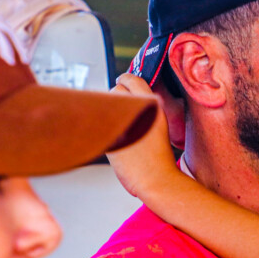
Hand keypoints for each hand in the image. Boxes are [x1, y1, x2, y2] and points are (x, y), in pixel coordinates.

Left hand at [107, 74, 180, 198]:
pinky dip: (103, 125)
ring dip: (108, 109)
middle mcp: (135, 110)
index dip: (125, 79)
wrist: (155, 178)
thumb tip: (126, 94)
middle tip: (123, 108)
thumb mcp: (159, 123)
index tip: (122, 80)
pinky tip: (114, 135)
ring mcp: (119, 121)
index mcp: (152, 104)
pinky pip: (99, 121)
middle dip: (116, 96)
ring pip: (105, 104)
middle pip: (115, 90)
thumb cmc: (158, 155)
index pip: (131, 79)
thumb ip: (146, 105)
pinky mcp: (107, 134)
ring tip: (120, 124)